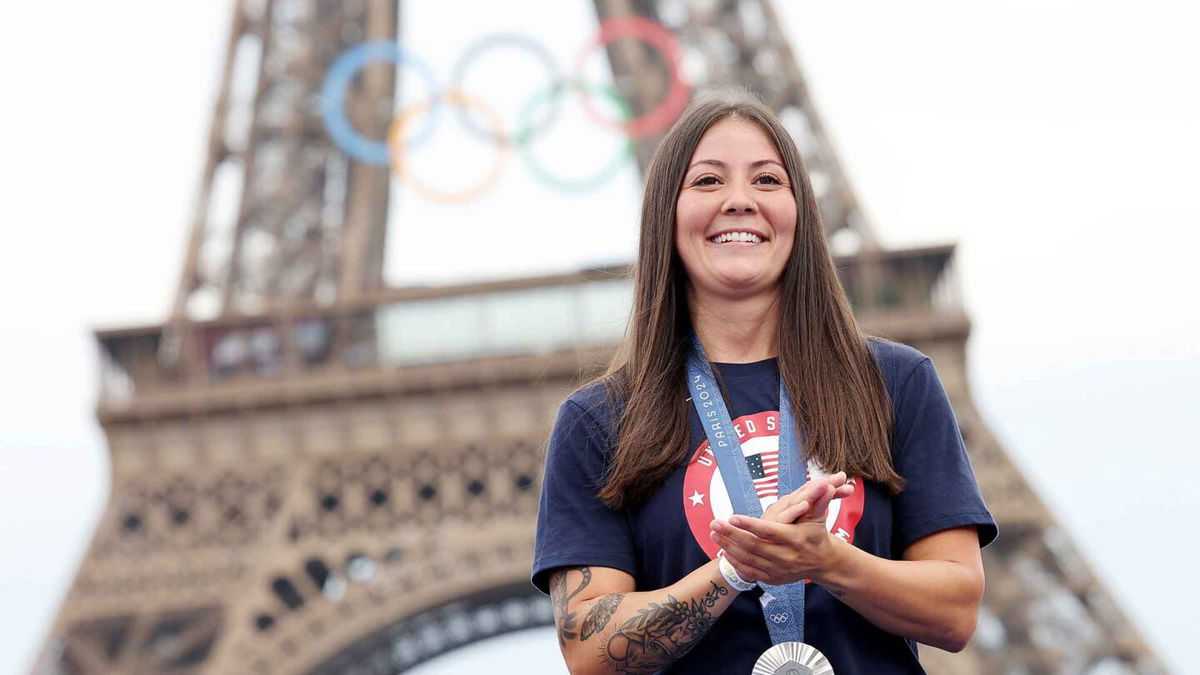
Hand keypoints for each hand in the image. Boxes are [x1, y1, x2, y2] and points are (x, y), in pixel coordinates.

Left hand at [709, 473, 851, 585]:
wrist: (821, 562)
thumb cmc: (816, 534)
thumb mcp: (818, 517)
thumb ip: (818, 501)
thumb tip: (826, 485)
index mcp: (795, 539)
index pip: (769, 531)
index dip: (751, 525)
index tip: (732, 517)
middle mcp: (786, 557)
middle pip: (754, 545)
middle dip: (732, 535)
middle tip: (714, 523)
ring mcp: (778, 570)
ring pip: (749, 559)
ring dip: (729, 547)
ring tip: (713, 534)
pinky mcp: (773, 579)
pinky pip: (750, 572)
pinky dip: (735, 563)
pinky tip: (724, 551)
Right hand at [761, 472, 852, 524]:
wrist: (757, 546)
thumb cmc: (781, 530)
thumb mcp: (804, 519)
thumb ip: (820, 505)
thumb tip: (839, 489)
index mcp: (797, 501)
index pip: (815, 489)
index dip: (831, 484)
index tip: (847, 483)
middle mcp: (788, 503)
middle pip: (808, 490)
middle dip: (825, 484)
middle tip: (841, 477)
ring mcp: (780, 511)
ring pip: (798, 500)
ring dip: (811, 492)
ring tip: (825, 485)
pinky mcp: (773, 523)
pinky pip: (786, 517)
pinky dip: (794, 511)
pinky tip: (805, 505)